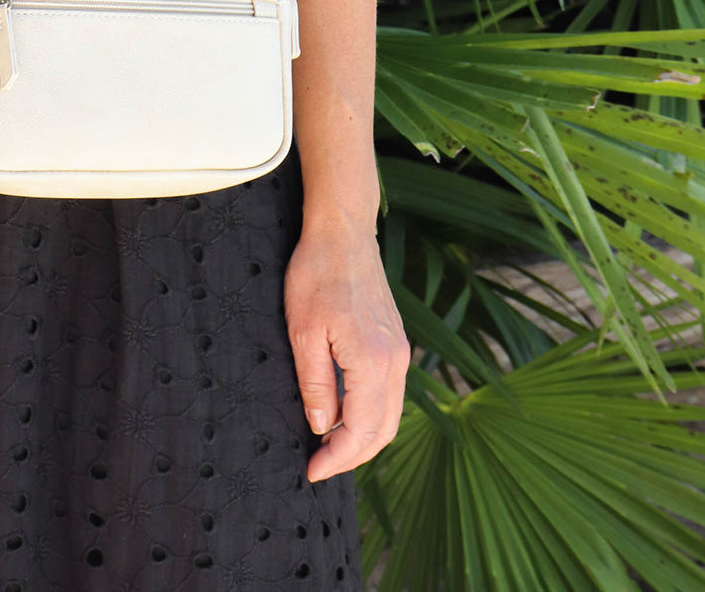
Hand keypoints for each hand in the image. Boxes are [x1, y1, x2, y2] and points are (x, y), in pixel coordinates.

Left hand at [284, 216, 409, 482]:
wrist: (343, 232)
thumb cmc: (318, 275)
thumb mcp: (303, 332)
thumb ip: (315, 384)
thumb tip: (322, 427)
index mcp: (373, 362)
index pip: (360, 431)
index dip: (336, 459)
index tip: (311, 472)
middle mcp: (396, 362)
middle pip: (383, 431)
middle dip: (353, 456)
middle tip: (319, 465)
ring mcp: (401, 351)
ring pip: (390, 414)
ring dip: (363, 437)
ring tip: (328, 444)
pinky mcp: (396, 342)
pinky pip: (390, 393)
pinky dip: (371, 414)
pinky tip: (344, 412)